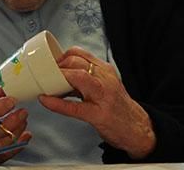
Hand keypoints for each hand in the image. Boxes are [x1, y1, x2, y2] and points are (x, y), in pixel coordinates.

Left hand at [38, 46, 155, 158]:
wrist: (138, 129)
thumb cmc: (117, 107)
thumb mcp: (104, 85)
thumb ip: (84, 78)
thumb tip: (57, 76)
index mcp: (105, 70)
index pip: (80, 53)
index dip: (61, 56)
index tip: (50, 63)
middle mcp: (106, 79)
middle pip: (77, 62)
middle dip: (58, 66)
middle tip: (45, 75)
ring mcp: (103, 96)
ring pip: (78, 77)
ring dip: (58, 78)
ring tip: (44, 83)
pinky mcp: (99, 115)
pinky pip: (74, 106)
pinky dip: (57, 103)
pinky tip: (46, 101)